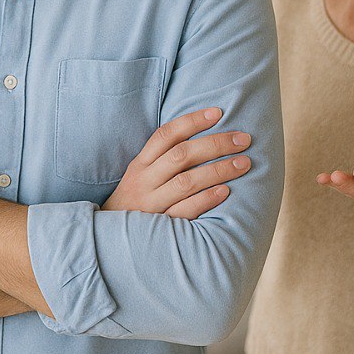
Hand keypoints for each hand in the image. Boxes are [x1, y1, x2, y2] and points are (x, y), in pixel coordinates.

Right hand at [103, 107, 252, 218]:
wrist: (109, 240)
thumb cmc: (135, 201)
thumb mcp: (140, 176)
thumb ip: (162, 158)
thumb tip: (201, 136)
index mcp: (140, 164)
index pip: (166, 135)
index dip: (191, 121)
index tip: (218, 113)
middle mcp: (144, 181)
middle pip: (181, 156)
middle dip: (215, 144)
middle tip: (243, 139)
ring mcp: (151, 204)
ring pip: (185, 182)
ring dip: (218, 170)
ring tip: (243, 163)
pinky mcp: (159, 226)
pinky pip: (184, 211)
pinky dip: (205, 200)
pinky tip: (226, 191)